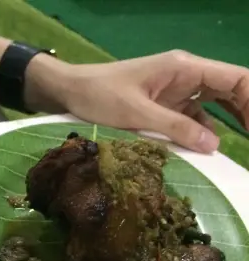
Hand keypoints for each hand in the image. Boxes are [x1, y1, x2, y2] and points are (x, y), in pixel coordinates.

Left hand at [30, 50, 248, 152]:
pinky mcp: (162, 107)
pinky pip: (191, 120)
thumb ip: (175, 127)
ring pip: (213, 107)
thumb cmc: (98, 96)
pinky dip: (200, 134)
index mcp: (184, 68)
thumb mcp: (136, 114)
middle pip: (230, 92)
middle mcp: (185, 77)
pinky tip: (206, 153)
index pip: (235, 78)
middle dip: (246, 114)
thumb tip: (214, 145)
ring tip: (240, 149)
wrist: (67, 91)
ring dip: (226, 126)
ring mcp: (175, 92)